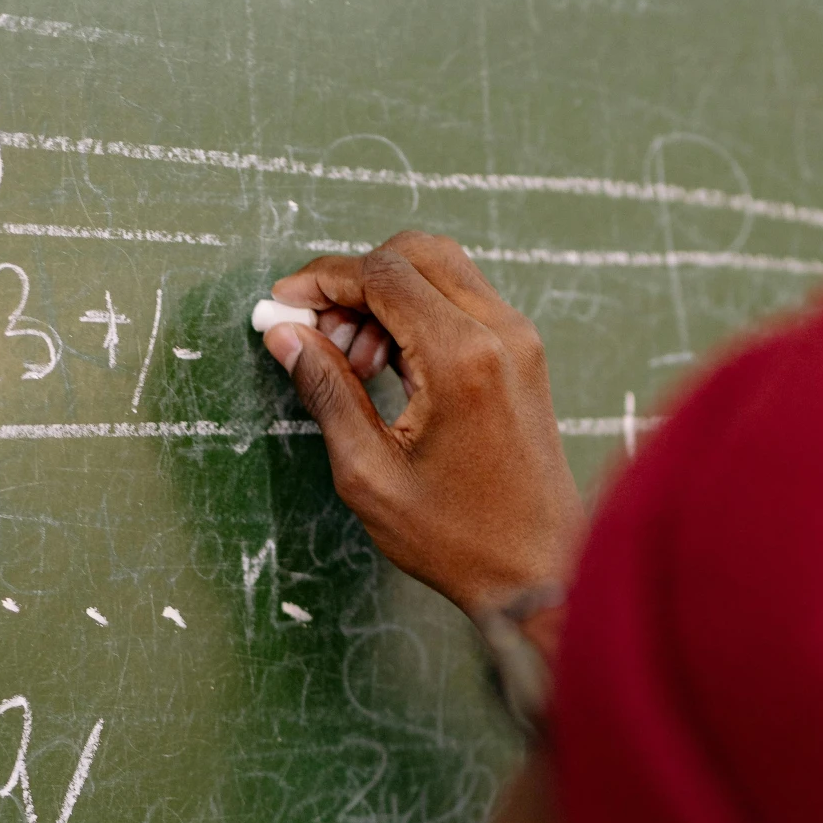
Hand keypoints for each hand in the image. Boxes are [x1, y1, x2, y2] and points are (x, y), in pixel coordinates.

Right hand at [259, 231, 585, 621]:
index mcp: (463, 358)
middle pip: (414, 253)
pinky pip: (462, 301)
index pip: (382, 274)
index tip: (284, 306)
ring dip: (385, 297)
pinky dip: (417, 314)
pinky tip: (389, 369)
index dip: (321, 281)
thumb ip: (326, 391)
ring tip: (353, 365)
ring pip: (440, 271)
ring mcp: (520, 340)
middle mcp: (500, 333)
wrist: (539, 570)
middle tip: (319, 335)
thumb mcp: (369, 474)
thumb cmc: (458, 538)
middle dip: (354, 281)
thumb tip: (286, 335)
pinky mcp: (524, 354)